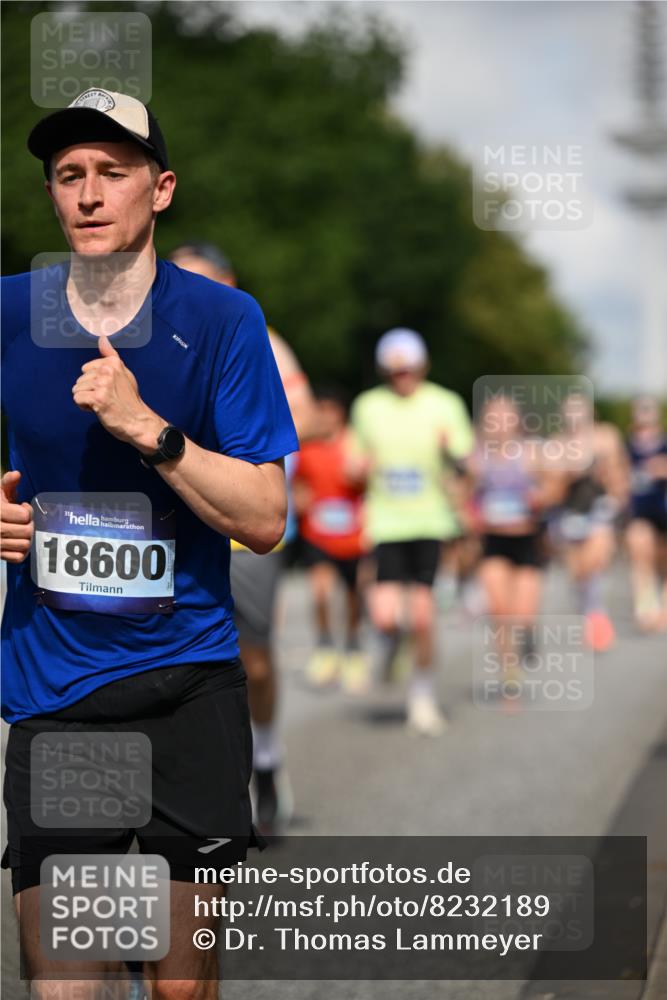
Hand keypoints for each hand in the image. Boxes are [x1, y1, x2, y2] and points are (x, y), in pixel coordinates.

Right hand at [1, 471, 33, 563]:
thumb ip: (7, 483)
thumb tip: (16, 474)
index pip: (24, 515)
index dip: (27, 511)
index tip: (21, 507)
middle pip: (27, 531)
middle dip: (28, 525)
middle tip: (21, 521)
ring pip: (25, 545)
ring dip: (25, 538)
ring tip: (18, 531)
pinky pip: (18, 557)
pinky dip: (21, 551)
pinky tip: (16, 542)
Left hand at [72, 337, 164, 451]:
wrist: (139, 421)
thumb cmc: (129, 399)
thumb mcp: (124, 374)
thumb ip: (111, 357)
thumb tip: (102, 338)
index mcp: (113, 363)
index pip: (86, 369)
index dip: (93, 381)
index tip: (107, 389)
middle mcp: (108, 371)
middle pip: (80, 379)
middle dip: (89, 391)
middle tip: (106, 398)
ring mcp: (103, 384)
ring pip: (77, 389)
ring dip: (87, 400)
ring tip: (102, 404)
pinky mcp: (98, 398)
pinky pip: (77, 399)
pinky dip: (85, 407)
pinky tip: (97, 409)